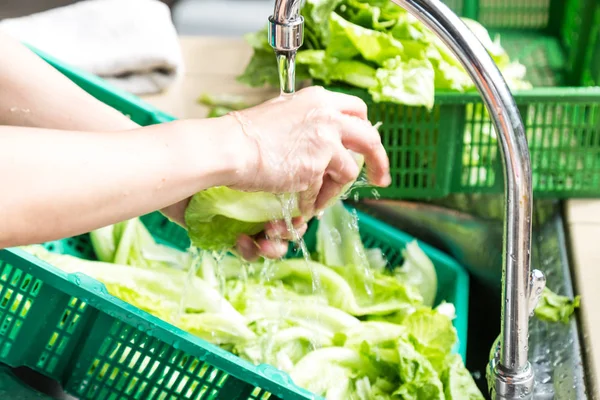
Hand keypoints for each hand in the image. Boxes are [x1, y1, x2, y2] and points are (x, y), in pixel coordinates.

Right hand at [224, 86, 390, 211]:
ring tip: (316, 200)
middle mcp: (328, 117)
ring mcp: (325, 142)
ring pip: (348, 171)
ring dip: (334, 189)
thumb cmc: (247, 134)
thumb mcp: (284, 113)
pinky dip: (314, 201)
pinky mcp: (317, 167)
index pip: (357, 111)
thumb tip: (324, 138)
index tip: (369, 148)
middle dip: (379, 161)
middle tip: (381, 178)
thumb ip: (309, 121)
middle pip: (369, 138)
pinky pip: (323, 190)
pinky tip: (300, 204)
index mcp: (320, 100)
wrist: (230, 147)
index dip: (364, 131)